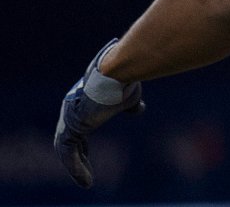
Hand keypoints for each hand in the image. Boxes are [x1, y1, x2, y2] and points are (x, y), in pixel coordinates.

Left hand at [54, 39, 144, 187]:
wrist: (117, 72)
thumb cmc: (124, 80)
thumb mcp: (129, 96)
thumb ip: (130, 105)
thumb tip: (138, 110)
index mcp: (83, 100)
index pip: (78, 125)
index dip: (82, 141)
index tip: (87, 154)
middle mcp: (71, 108)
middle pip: (69, 138)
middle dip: (76, 156)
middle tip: (84, 172)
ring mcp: (68, 117)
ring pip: (66, 148)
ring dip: (76, 166)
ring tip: (87, 182)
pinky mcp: (70, 127)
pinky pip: (67, 154)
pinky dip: (75, 168)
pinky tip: (86, 181)